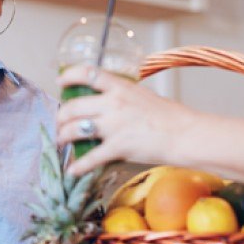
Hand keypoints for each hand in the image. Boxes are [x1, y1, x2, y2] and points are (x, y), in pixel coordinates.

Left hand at [56, 65, 196, 175]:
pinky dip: (78, 166)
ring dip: (63, 137)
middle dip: (60, 117)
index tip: (60, 82)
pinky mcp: (117, 147)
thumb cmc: (168, 116)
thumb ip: (121, 95)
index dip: (68, 76)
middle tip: (60, 123)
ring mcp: (114, 126)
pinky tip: (72, 170)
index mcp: (120, 87)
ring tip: (62, 141)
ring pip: (74, 130)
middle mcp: (113, 103)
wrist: (183, 134)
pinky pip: (90, 158)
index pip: (87, 73)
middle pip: (73, 106)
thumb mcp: (141, 95)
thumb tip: (105, 101)